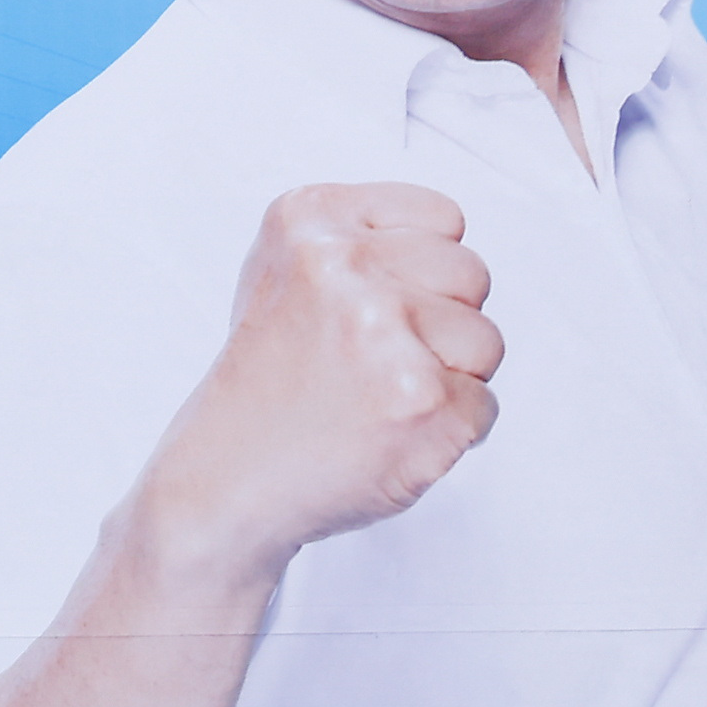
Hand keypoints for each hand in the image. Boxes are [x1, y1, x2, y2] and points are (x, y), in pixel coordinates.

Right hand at [144, 183, 499, 584]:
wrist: (220, 487)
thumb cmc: (261, 389)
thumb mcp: (282, 276)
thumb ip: (358, 241)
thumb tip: (450, 240)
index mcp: (308, 222)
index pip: (443, 219)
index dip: (417, 272)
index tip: (362, 313)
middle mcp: (345, 270)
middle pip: (472, 275)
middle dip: (438, 323)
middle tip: (367, 365)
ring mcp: (386, 336)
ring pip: (486, 342)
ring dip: (445, 380)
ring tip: (373, 402)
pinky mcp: (424, 402)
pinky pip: (485, 407)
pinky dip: (444, 433)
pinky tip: (383, 438)